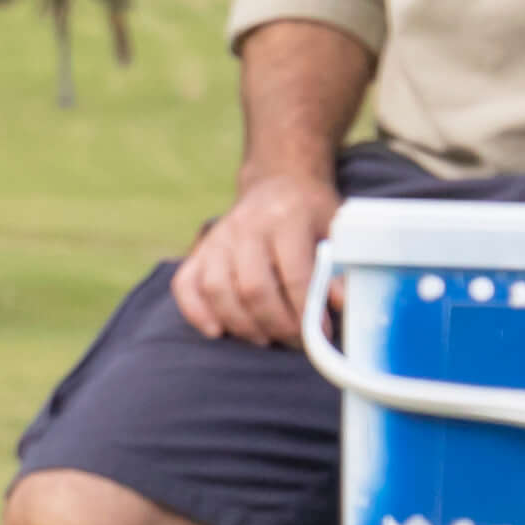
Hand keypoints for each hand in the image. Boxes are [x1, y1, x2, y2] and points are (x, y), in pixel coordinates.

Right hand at [170, 166, 342, 348]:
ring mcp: (218, 238)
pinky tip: (217, 331)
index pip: (293, 274)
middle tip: (295, 341)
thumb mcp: (335, 230)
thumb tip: (339, 303)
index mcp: (286, 219)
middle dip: (276, 324)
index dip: (307, 311)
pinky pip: (185, 284)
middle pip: (253, 287)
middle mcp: (246, 226)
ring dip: (241, 324)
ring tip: (264, 338)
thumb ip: (338, 266)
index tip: (322, 332)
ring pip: (218, 290)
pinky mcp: (199, 249)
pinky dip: (197, 312)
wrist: (280, 183)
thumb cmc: (312, 213)